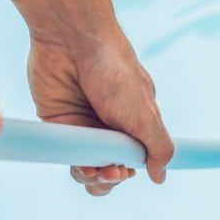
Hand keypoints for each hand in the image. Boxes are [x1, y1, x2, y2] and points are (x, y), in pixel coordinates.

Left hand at [27, 28, 173, 195]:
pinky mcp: (59, 123)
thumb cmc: (115, 72)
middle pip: (110, 167)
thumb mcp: (146, 114)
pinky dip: (75, 165)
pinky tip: (81, 164)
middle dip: (111, 177)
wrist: (73, 42)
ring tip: (95, 172)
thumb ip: (158, 147)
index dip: (129, 171)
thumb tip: (160, 176)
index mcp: (135, 121)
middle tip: (111, 171)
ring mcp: (84, 124)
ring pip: (87, 167)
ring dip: (92, 177)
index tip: (126, 171)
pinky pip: (66, 154)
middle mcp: (110, 125)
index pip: (134, 159)